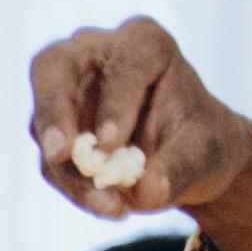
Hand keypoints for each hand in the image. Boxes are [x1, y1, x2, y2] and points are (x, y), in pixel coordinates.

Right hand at [29, 15, 251, 250]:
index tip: (110, 143)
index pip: (122, 64)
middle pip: (53, 68)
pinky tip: (105, 205)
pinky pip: (51, 160)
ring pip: (45, 125)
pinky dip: (72, 187)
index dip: (114, 102)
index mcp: (144, 44)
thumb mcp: (206, 152)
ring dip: (68, 170)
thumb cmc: (201, 141)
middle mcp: (95, 56)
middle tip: (58, 152)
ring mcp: (66, 92)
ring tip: (107, 205)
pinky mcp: (50, 129)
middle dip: (53, 112)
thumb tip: (147, 191)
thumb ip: (180, 166)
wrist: (187, 159)